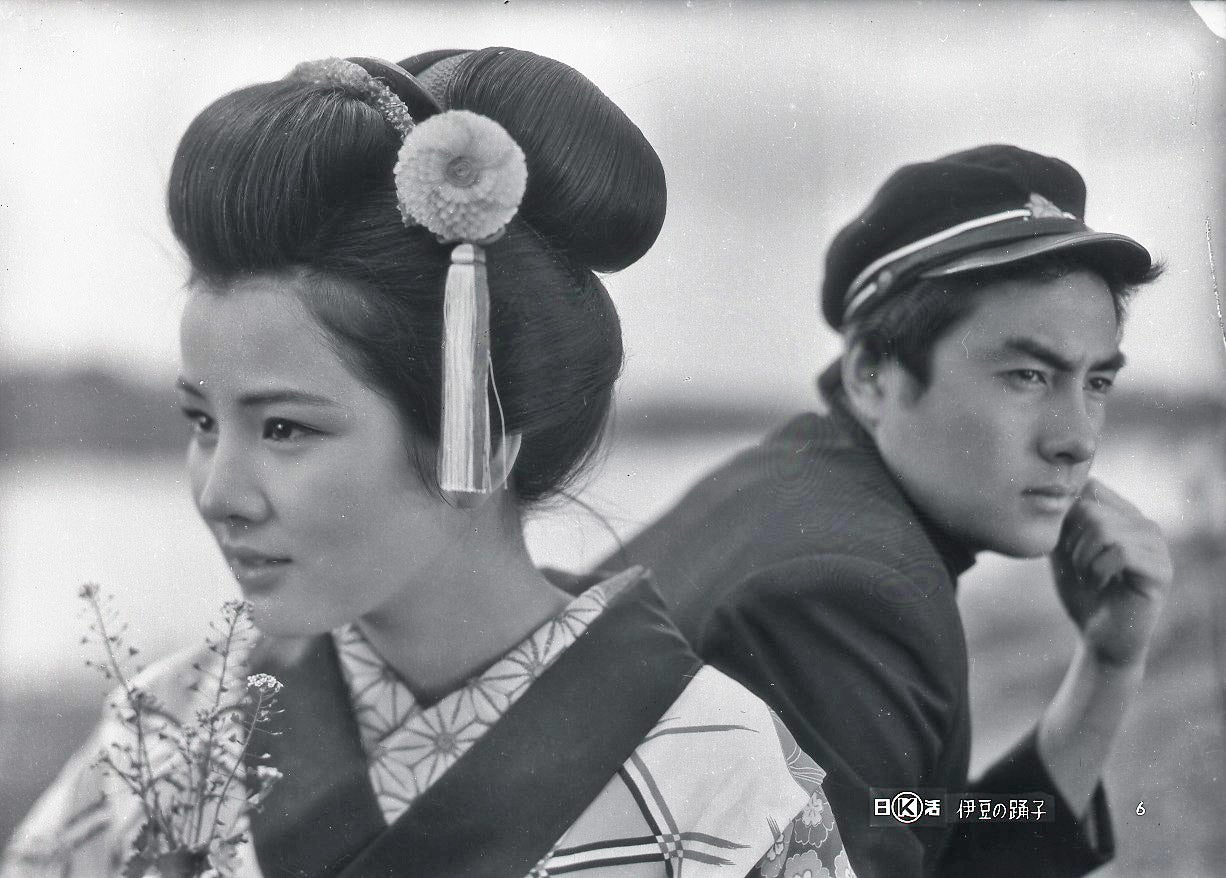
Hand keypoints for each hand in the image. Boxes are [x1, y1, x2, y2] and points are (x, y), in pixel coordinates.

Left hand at [1049, 478, 1172, 668]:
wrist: (1098, 636)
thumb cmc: (1081, 591)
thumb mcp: (1062, 548)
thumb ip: (1061, 518)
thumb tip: (1054, 490)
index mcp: (1123, 514)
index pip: (1089, 488)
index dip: (1066, 515)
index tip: (1065, 545)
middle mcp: (1145, 524)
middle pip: (1090, 508)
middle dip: (1071, 542)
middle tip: (1079, 567)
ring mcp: (1158, 546)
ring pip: (1104, 528)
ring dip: (1083, 558)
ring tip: (1090, 576)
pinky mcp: (1161, 570)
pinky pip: (1120, 552)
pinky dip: (1098, 570)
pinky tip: (1101, 584)